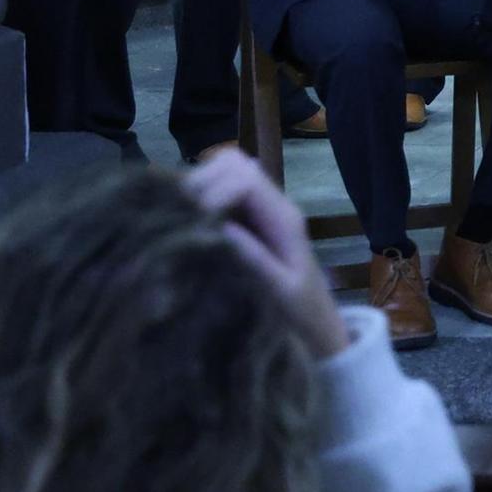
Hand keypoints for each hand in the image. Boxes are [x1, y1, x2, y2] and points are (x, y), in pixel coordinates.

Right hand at [184, 151, 346, 357]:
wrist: (317, 327)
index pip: (245, 178)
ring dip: (196, 189)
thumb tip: (217, 226)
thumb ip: (253, 259)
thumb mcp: (278, 292)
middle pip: (232, 164)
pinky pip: (219, 192)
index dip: (211, 192)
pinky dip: (197, 199)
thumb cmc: (300, 314)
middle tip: (173, 219)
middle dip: (199, 184)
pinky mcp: (246, 220)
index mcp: (284, 218)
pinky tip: (183, 225)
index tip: (187, 221)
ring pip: (223, 172)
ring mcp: (259, 210)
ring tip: (175, 222)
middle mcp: (272, 204)